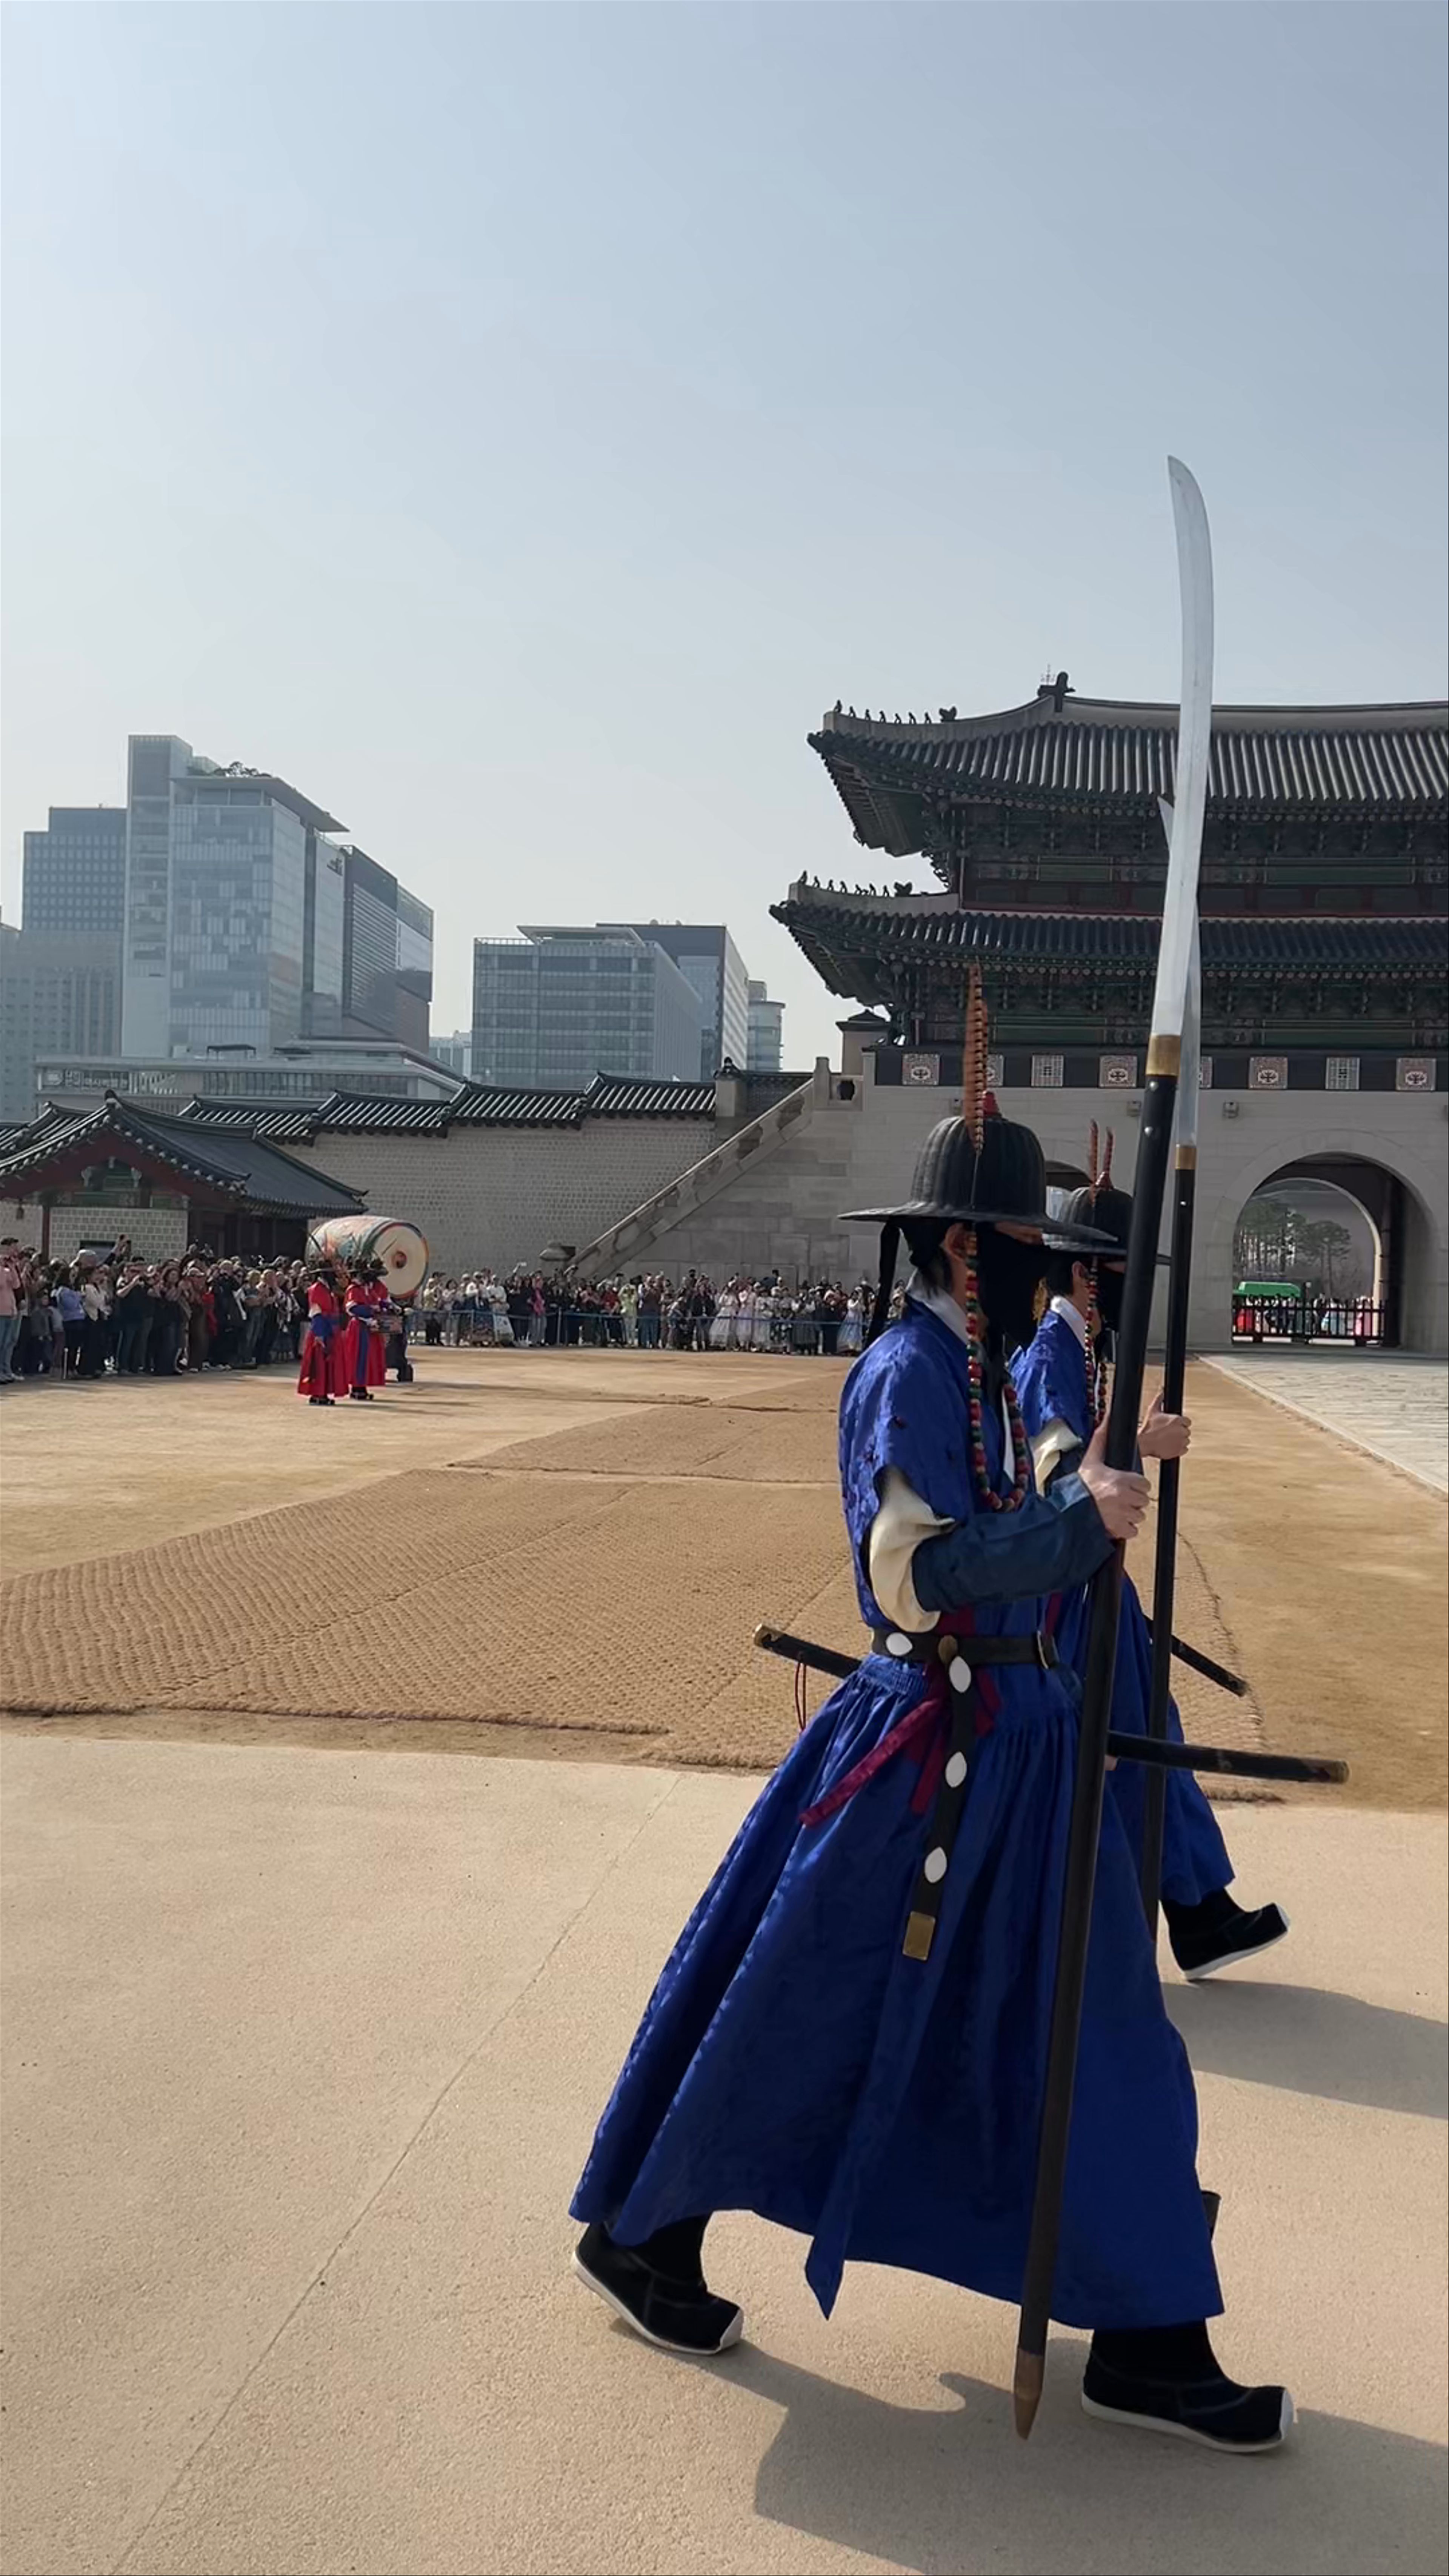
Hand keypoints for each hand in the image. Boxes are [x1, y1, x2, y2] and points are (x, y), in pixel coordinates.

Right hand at [1079, 1421, 1150, 1542]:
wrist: (1068, 1510)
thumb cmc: (1080, 1485)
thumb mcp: (1091, 1459)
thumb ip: (1102, 1439)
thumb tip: (1108, 1416)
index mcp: (1122, 1480)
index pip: (1144, 1484)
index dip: (1135, 1486)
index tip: (1125, 1486)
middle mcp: (1125, 1497)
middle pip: (1143, 1500)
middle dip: (1133, 1500)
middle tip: (1118, 1499)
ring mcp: (1123, 1515)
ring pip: (1139, 1516)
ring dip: (1129, 1514)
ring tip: (1115, 1510)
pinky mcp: (1119, 1529)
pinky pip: (1132, 1530)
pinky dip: (1125, 1528)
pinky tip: (1114, 1521)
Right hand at [1138, 1391, 1191, 1460]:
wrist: (1144, 1442)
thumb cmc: (1148, 1428)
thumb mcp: (1153, 1410)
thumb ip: (1159, 1399)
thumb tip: (1161, 1392)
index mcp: (1177, 1420)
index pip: (1187, 1421)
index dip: (1181, 1423)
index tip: (1175, 1426)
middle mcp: (1181, 1430)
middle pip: (1186, 1431)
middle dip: (1180, 1432)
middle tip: (1170, 1433)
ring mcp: (1181, 1441)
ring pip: (1186, 1440)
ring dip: (1180, 1440)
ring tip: (1170, 1440)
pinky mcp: (1179, 1451)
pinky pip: (1185, 1449)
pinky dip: (1179, 1449)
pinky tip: (1171, 1445)